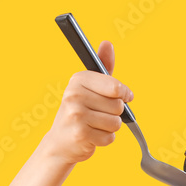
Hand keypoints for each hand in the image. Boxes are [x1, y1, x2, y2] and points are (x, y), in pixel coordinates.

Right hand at [42, 40, 134, 165]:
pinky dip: (105, 139)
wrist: (60, 142)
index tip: (124, 96)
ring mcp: (76, 115)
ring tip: (95, 125)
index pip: (116, 87)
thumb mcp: (89, 87)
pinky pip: (110, 137)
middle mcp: (74, 95)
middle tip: (99, 114)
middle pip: (118, 106)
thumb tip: (108, 44)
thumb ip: (102, 67)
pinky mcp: (81, 134)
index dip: (124, 94)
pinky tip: (92, 136)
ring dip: (110, 127)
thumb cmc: (79, 112)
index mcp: (78, 79)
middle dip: (115, 113)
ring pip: (115, 122)